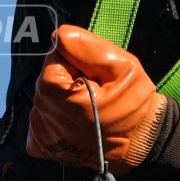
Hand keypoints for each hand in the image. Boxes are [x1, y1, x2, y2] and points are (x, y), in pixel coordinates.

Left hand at [26, 25, 170, 172]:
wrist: (140, 145)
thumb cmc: (133, 105)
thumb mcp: (123, 67)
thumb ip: (89, 47)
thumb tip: (60, 34)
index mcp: (56, 92)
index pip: (55, 57)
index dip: (77, 61)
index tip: (95, 76)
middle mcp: (41, 113)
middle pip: (48, 78)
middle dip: (69, 78)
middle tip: (95, 92)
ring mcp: (39, 132)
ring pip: (45, 97)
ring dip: (63, 97)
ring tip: (88, 109)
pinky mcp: (41, 146)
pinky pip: (42, 119)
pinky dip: (56, 117)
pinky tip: (77, 123)